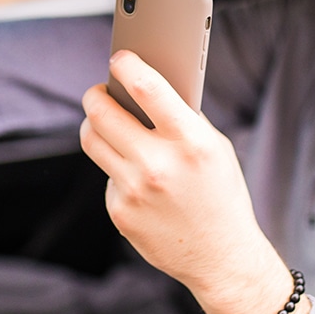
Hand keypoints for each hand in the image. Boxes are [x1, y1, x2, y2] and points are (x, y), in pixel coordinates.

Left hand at [80, 50, 308, 313]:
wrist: (222, 257)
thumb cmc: (220, 193)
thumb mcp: (214, 148)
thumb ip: (182, 117)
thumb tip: (142, 83)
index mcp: (190, 142)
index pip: (146, 87)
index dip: (126, 65)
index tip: (119, 57)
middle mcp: (157, 165)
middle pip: (102, 112)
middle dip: (96, 94)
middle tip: (99, 90)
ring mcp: (134, 191)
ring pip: (92, 139)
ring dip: (95, 124)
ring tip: (104, 119)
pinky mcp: (120, 211)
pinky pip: (106, 174)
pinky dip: (118, 168)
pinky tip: (138, 178)